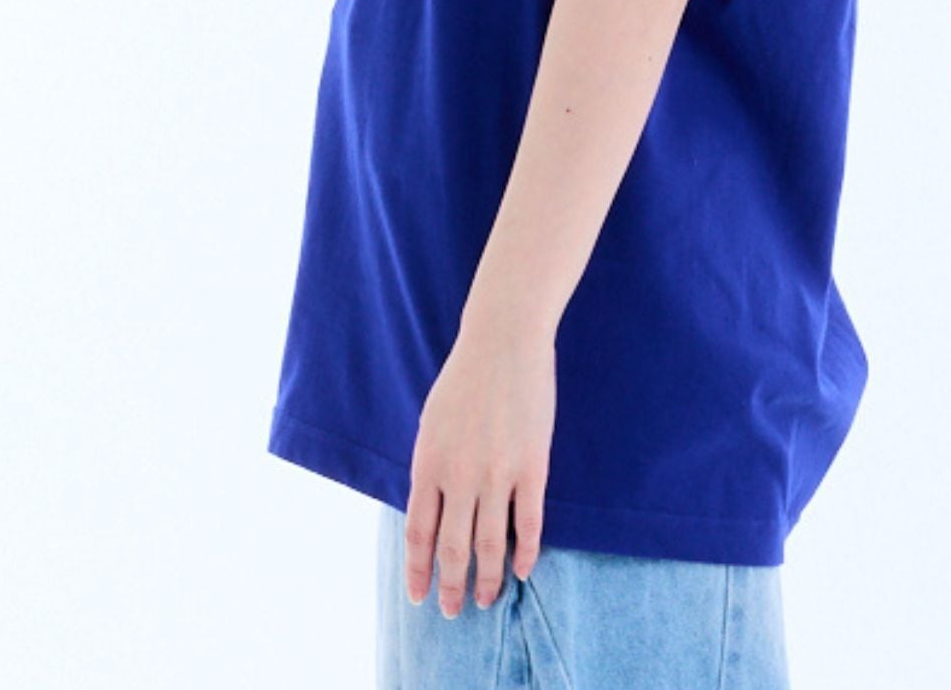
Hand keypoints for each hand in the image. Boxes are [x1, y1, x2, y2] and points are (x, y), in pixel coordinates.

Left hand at [404, 314, 555, 616]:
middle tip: (455, 611)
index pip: (418, 534)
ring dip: (488, 578)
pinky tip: (523, 569)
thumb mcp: (432, 423)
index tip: (419, 596)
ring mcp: (497, 472)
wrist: (503, 339)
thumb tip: (432, 511)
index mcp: (429, 464)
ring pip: (491, 543)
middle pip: (454, 548)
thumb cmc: (465, 377)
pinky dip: (526, 551)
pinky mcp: (532, 463)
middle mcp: (459, 475)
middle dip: (453, 586)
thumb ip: (431, 468)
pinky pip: (529, 521)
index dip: (419, 570)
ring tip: (487, 599)